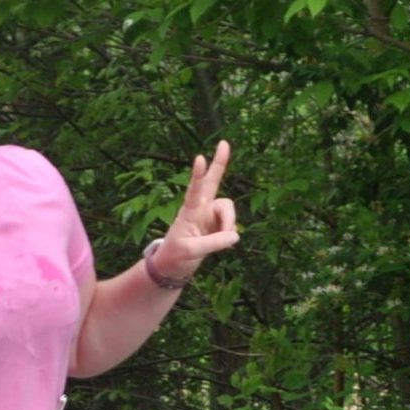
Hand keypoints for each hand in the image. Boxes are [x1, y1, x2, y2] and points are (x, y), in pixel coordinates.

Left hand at [151, 140, 239, 283]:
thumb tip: (236, 235)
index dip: (198, 175)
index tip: (199, 158)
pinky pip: (231, 224)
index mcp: (189, 212)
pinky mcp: (217, 225)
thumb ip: (213, 242)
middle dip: (219, 164)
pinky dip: (230, 234)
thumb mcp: (191, 251)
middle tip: (224, 143)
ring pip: (228, 209)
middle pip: (212, 182)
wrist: (173, 266)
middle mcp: (200, 209)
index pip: (194, 191)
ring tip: (226, 238)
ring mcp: (210, 216)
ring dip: (230, 222)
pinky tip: (224, 241)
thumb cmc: (175, 256)